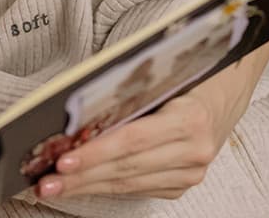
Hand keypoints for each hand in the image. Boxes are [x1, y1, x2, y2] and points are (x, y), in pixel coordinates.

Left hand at [32, 91, 223, 200]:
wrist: (222, 98)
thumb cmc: (184, 80)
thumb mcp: (160, 79)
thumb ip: (125, 97)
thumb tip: (76, 114)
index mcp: (189, 119)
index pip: (132, 140)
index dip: (96, 153)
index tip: (63, 160)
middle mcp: (194, 151)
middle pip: (126, 167)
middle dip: (81, 176)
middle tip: (46, 182)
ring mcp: (190, 173)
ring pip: (128, 184)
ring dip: (87, 186)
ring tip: (54, 186)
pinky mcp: (182, 185)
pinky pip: (137, 189)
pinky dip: (106, 187)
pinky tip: (82, 184)